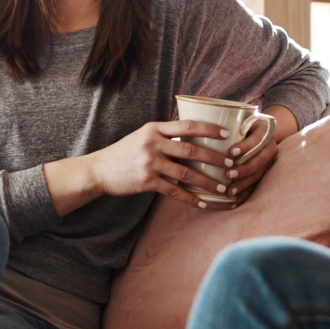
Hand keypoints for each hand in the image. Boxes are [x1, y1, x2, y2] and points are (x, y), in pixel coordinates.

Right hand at [87, 119, 234, 208]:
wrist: (99, 170)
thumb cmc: (124, 153)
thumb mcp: (142, 136)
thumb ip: (164, 135)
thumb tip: (192, 136)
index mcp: (154, 129)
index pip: (187, 125)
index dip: (208, 129)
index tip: (226, 135)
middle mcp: (152, 143)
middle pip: (190, 149)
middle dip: (213, 158)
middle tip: (231, 164)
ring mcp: (149, 163)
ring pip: (186, 172)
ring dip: (207, 181)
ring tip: (223, 188)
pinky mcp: (146, 182)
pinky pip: (174, 191)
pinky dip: (190, 198)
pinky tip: (202, 203)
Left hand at [215, 116, 278, 205]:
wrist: (259, 131)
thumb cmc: (240, 123)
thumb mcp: (236, 118)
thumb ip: (223, 120)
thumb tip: (194, 119)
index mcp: (264, 129)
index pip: (256, 139)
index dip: (245, 146)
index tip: (231, 152)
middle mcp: (270, 145)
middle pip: (259, 160)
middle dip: (244, 169)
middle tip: (228, 174)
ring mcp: (269, 160)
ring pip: (258, 174)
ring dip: (244, 184)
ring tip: (229, 191)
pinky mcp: (264, 171)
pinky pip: (256, 184)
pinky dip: (245, 193)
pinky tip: (234, 201)